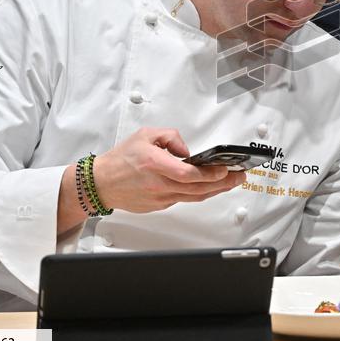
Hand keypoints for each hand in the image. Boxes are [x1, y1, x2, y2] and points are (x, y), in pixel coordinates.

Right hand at [92, 127, 245, 213]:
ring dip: (216, 190)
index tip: (224, 169)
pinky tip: (210, 188)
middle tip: (239, 176)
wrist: (100, 183)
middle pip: (198, 189)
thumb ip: (171, 137)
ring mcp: (160, 198)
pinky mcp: (159, 206)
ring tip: (231, 182)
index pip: (188, 175)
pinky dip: (199, 194)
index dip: (209, 174)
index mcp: (155, 165)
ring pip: (194, 197)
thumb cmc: (120, 160)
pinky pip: (183, 200)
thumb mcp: (146, 135)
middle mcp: (159, 185)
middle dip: (223, 183)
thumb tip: (187, 150)